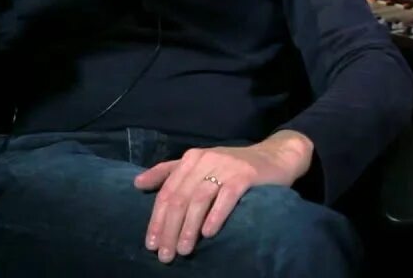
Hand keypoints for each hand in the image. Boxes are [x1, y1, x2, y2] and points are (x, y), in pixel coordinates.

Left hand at [133, 130, 313, 262]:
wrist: (275, 157)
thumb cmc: (234, 166)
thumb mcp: (200, 164)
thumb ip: (170, 172)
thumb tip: (137, 183)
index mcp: (191, 158)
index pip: (167, 192)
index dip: (156, 220)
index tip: (151, 245)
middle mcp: (205, 159)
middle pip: (179, 198)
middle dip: (170, 229)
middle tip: (166, 255)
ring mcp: (226, 166)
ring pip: (199, 199)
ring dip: (188, 228)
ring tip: (184, 250)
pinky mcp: (245, 175)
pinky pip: (226, 197)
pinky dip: (215, 216)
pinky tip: (208, 233)